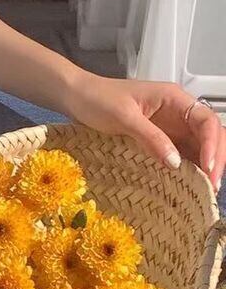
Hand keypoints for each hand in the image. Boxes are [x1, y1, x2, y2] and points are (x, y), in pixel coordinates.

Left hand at [65, 75, 224, 190]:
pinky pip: (180, 155)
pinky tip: (188, 185)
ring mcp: (170, 127)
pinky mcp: (159, 140)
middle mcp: (177, 113)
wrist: (76, 97)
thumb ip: (151, 137)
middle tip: (211, 186)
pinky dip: (187, 169)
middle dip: (214, 159)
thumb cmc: (97, 98)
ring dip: (204, 167)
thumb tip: (176, 162)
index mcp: (174, 98)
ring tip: (204, 191)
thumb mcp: (124, 117)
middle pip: (209, 135)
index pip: (206, 120)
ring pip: (198, 147)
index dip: (212, 143)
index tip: (208, 166)